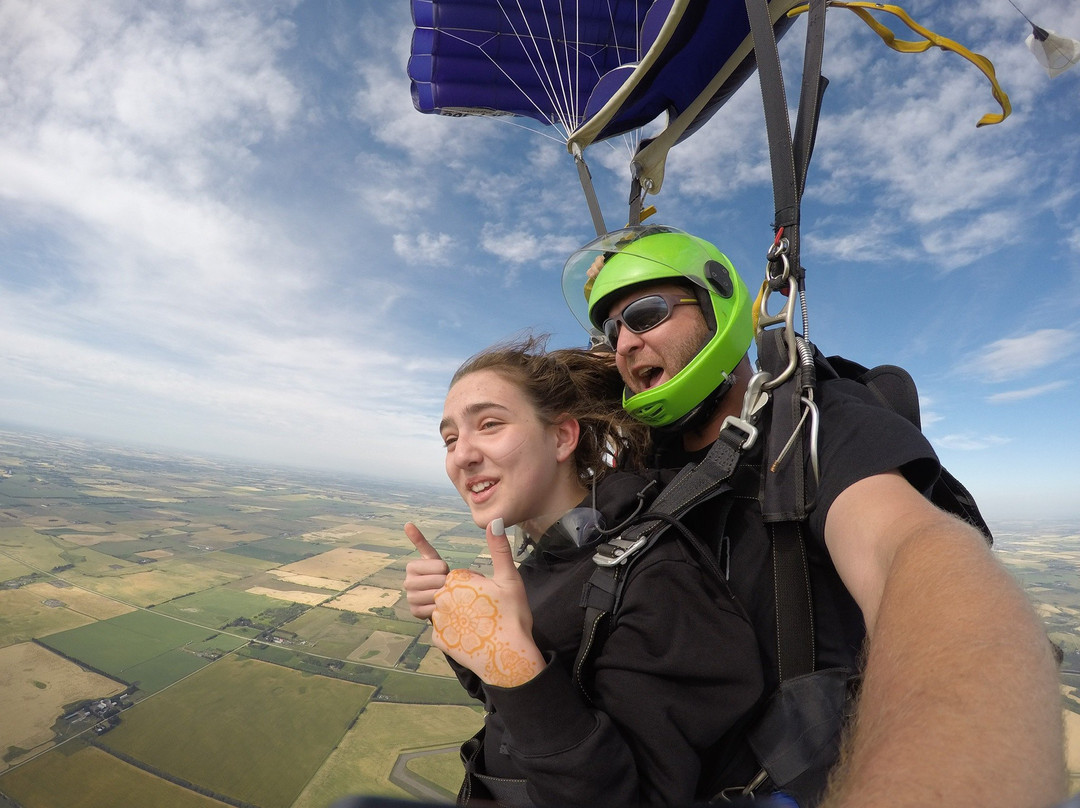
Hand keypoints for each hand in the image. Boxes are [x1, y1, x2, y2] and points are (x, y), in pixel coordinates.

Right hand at [403, 522, 449, 620]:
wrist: (439, 598)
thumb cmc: (437, 574)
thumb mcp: (432, 558)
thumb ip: (420, 541)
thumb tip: (407, 523)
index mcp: (411, 566)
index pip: (439, 566)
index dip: (446, 569)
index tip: (443, 571)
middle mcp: (407, 582)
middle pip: (438, 580)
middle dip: (447, 582)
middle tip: (445, 584)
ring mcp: (410, 598)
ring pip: (436, 594)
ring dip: (445, 594)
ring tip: (444, 593)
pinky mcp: (414, 612)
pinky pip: (434, 608)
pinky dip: (441, 606)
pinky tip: (440, 604)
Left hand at [429, 518, 545, 686]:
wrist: (508, 656)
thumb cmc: (512, 616)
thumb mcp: (509, 579)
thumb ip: (499, 549)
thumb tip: (494, 520)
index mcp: (456, 581)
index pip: (455, 575)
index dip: (473, 584)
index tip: (486, 597)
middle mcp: (441, 598)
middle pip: (447, 590)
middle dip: (462, 597)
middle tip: (484, 611)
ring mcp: (438, 619)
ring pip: (442, 608)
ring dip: (455, 613)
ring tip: (477, 623)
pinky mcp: (439, 638)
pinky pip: (441, 628)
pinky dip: (454, 630)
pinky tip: (471, 636)